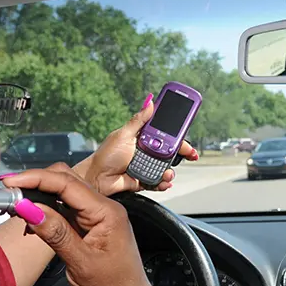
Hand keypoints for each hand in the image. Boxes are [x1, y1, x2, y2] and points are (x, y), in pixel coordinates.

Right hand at [2, 167, 163, 285]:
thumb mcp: (81, 263)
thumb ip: (56, 234)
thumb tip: (30, 209)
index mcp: (107, 212)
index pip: (67, 183)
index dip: (36, 179)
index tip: (11, 182)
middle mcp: (103, 208)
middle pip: (64, 181)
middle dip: (35, 183)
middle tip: (8, 193)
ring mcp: (95, 217)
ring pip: (62, 194)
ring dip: (38, 197)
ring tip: (15, 206)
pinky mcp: (88, 226)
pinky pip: (63, 210)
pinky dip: (45, 211)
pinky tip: (30, 220)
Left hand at [76, 94, 198, 195]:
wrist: (97, 179)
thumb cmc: (106, 156)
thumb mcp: (123, 134)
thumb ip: (139, 120)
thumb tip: (150, 102)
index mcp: (142, 138)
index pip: (164, 133)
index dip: (177, 134)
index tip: (187, 135)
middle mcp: (145, 151)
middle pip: (169, 151)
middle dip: (181, 153)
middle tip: (188, 155)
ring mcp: (145, 166)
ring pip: (165, 167)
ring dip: (169, 171)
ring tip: (167, 172)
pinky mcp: (143, 180)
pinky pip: (157, 182)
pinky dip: (162, 183)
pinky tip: (164, 182)